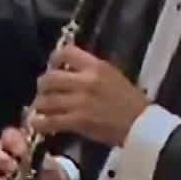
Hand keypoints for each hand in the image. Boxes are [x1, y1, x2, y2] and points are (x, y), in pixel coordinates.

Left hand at [30, 45, 151, 147]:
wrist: (142, 126)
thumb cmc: (132, 102)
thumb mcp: (114, 76)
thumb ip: (91, 71)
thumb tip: (69, 71)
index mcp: (97, 67)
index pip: (66, 53)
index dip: (54, 59)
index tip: (53, 66)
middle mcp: (86, 81)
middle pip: (50, 78)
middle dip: (43, 86)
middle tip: (44, 92)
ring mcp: (80, 102)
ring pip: (46, 100)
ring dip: (39, 105)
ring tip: (41, 109)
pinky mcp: (78, 121)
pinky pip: (50, 121)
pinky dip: (40, 123)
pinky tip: (38, 124)